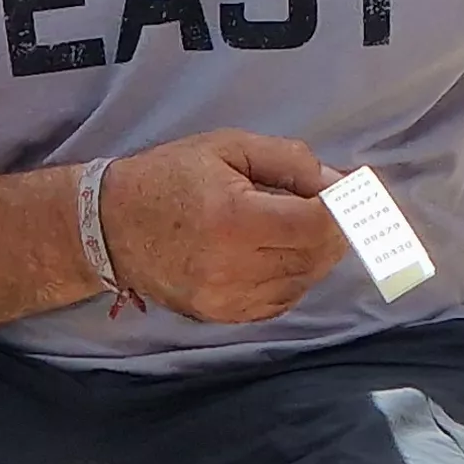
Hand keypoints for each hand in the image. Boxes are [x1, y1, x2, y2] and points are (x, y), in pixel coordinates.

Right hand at [97, 130, 348, 323]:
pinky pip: (281, 302)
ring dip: (317, 254)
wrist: (110, 226)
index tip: (354, 191)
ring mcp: (228, 299)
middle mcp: (235, 267)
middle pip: (316, 255)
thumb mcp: (228, 147)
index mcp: (236, 219)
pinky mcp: (222, 316)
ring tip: (305, 225)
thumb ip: (289, 161)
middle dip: (337, 229)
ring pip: (303, 282)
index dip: (345, 207)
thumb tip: (338, 184)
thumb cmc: (170, 176)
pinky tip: (284, 253)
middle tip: (337, 205)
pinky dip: (294, 278)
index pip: (318, 223)